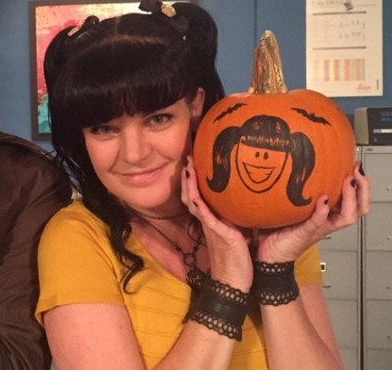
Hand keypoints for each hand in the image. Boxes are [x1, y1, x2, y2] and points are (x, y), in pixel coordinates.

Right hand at [182, 156, 253, 290]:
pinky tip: (195, 192)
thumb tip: (251, 204)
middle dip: (189, 177)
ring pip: (193, 201)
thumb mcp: (238, 234)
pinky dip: (198, 202)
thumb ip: (239, 220)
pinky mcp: (217, 233)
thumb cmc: (239, 260)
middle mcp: (208, 221)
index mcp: (213, 220)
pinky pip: (204, 215)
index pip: (200, 196)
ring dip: (189, 184)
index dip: (195, 180)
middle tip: (189, 157)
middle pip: (192, 195)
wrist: (234, 282)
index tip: (196, 163)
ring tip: (188, 167)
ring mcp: (210, 226)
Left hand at [255, 162, 369, 262]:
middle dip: (363, 190)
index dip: (360, 185)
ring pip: (347, 217)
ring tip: (347, 183)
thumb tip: (292, 169)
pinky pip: (318, 222)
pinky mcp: (305, 233)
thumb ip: (297, 194)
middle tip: (356, 173)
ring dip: (350, 198)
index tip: (355, 167)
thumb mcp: (292, 208)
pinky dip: (322, 211)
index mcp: (327, 215)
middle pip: (359, 209)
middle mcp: (328, 222)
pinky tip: (322, 200)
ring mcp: (319, 228)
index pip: (355, 201)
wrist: (270, 255)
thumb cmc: (279, 232)